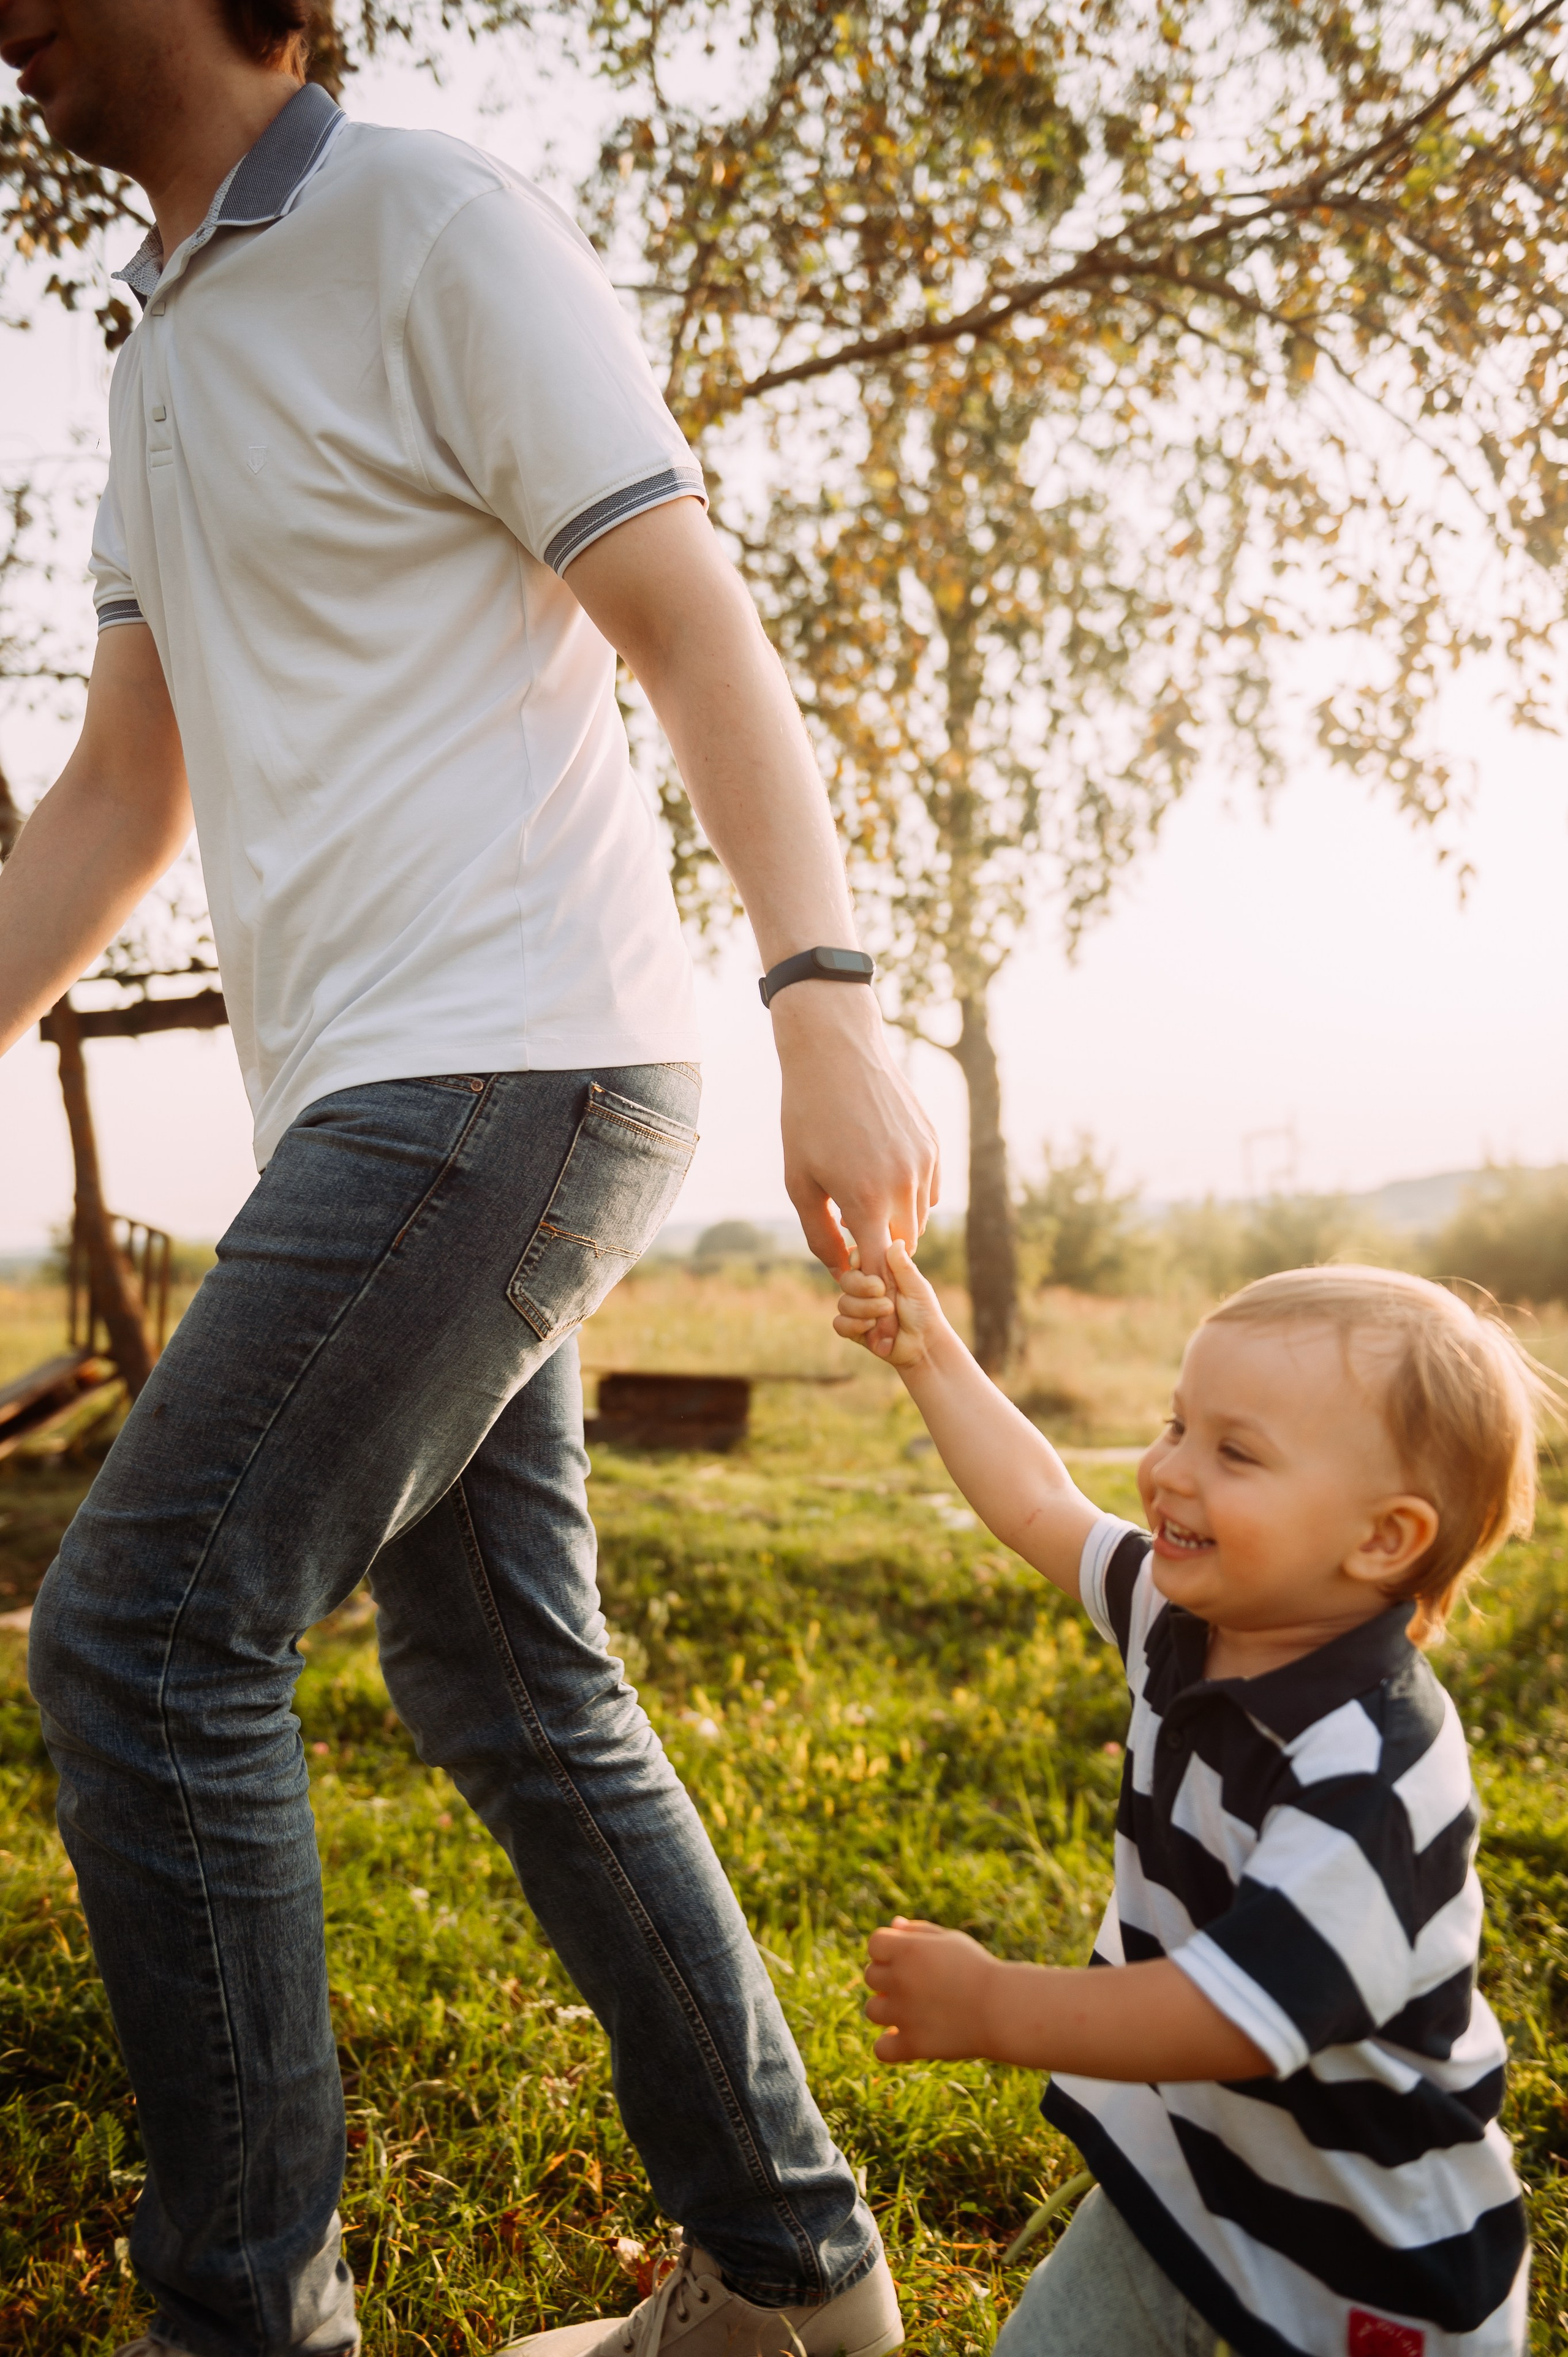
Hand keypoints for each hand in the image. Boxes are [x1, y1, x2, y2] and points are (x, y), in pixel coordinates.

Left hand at [773, 984, 938, 1294]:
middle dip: (880, 1251)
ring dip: (895, 1223)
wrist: (836, 1052)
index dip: (871, 1288)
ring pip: (919, 1219)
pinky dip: (911, 1197)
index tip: (858, 1291)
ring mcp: (924, 1162)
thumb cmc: (807, 1117)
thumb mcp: (799, 1181)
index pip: (880, 1268)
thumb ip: (820, 1234)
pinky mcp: (934, 1143)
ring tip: (862, 1200)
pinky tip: (882, 1176)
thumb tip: (841, 1270)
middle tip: (851, 1237)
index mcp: (866, 1200)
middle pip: (903, 1247)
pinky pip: (930, 1190)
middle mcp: (903, 1184)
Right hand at [834, 1240, 942, 1368]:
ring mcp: (858, 1310)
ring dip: (865, 1309)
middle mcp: (865, 1290)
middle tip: (882, 1291)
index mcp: (879, 1273)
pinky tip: (871, 1327)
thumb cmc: (924, 1313)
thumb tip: (896, 1242)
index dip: (856, 1260)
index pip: (856, 1259)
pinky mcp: (853, 1329)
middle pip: (846, 1280)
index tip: (862, 1263)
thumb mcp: (916, 1287)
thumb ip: (902, 1267)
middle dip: (862, 1286)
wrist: (923, 1346)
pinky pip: (839, 1324)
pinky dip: (854, 1325)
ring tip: (887, 1313)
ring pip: (843, 1303)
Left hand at [863, 1917, 1001, 2062]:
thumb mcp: (951, 1940)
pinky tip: (906, 2038)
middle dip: (889, 1978)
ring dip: (888, 2010)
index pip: (875, 1943)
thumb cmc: (978, 1969)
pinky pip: (881, 2049)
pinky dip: (889, 2046)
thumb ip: (918, 1930)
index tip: (910, 1958)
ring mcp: (903, 2014)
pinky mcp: (912, 2045)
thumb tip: (894, 1926)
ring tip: (915, 2010)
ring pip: (872, 2010)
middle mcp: (899, 1979)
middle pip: (871, 1976)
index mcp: (907, 1949)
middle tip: (920, 1985)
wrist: (1003, 2009)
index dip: (889, 1950)